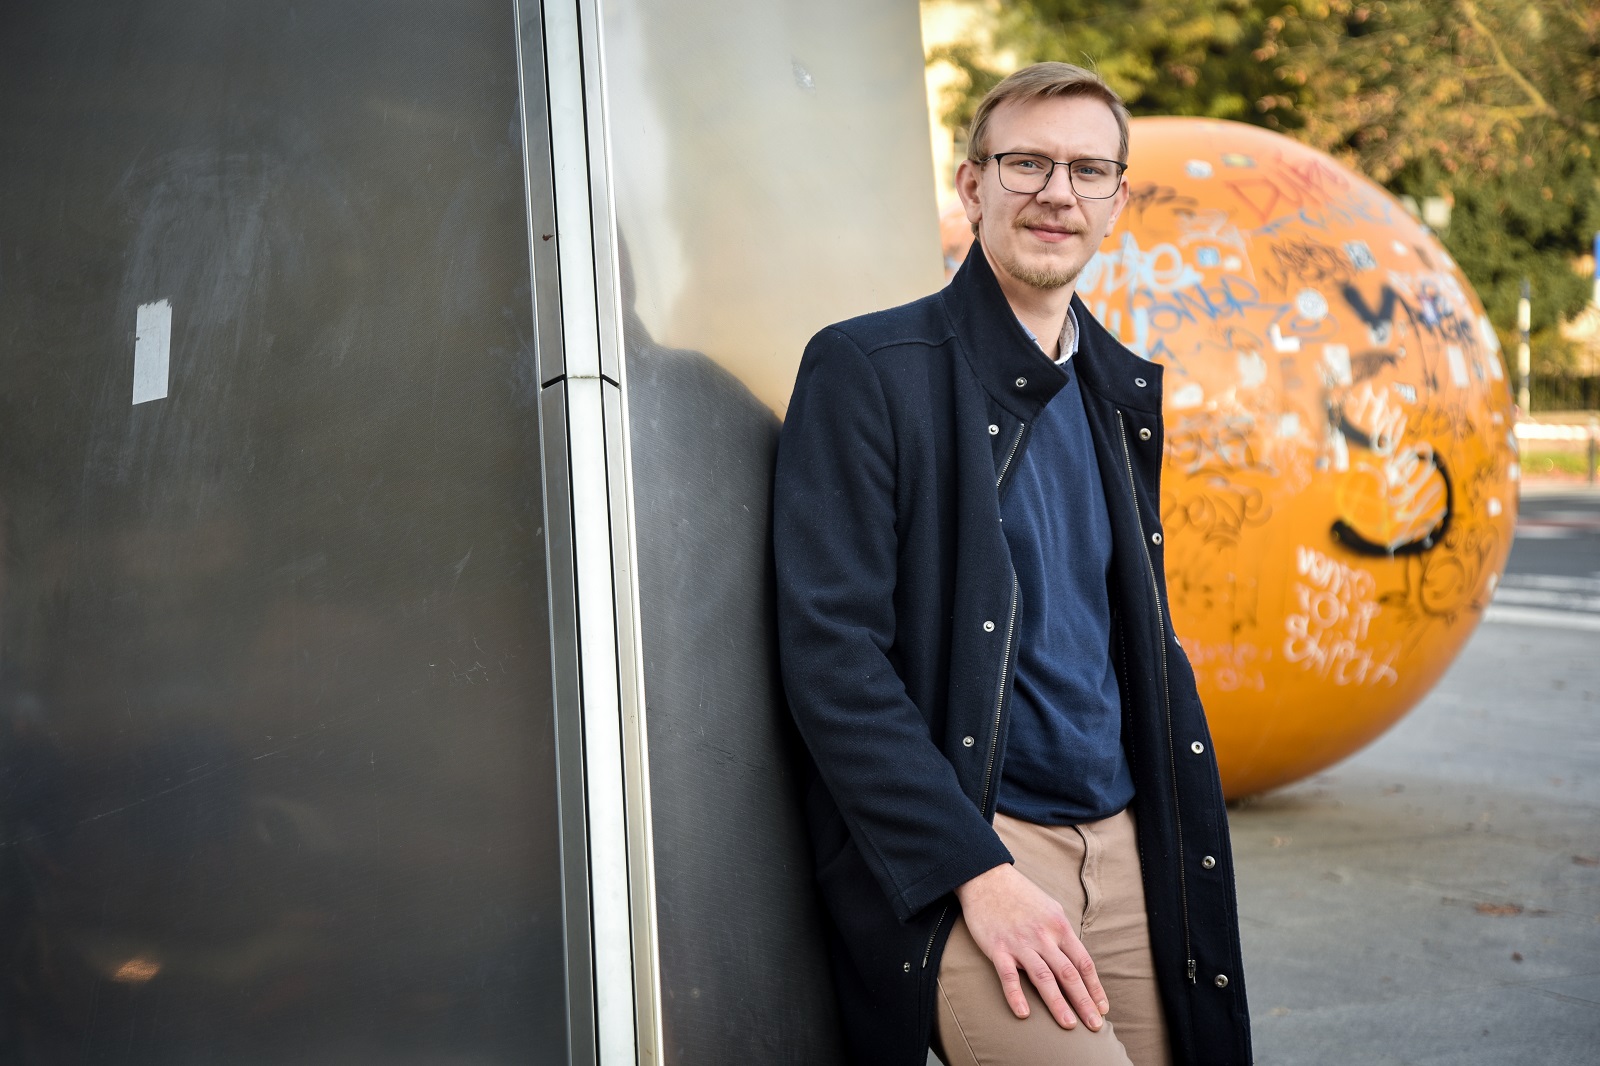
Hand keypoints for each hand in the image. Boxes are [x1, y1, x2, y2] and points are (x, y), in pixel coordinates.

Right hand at [953, 862, 1108, 1030]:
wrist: (986, 878)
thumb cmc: (1020, 894)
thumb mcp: (1050, 907)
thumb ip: (1061, 932)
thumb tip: (1074, 956)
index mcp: (1059, 926)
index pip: (1083, 963)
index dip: (1094, 987)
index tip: (1102, 1007)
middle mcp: (1044, 936)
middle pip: (1069, 974)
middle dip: (1084, 1002)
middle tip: (1095, 1025)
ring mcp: (1020, 943)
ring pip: (1044, 978)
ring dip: (1058, 1004)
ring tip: (1069, 1026)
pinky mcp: (997, 948)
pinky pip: (1009, 976)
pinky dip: (1016, 995)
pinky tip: (1024, 1014)